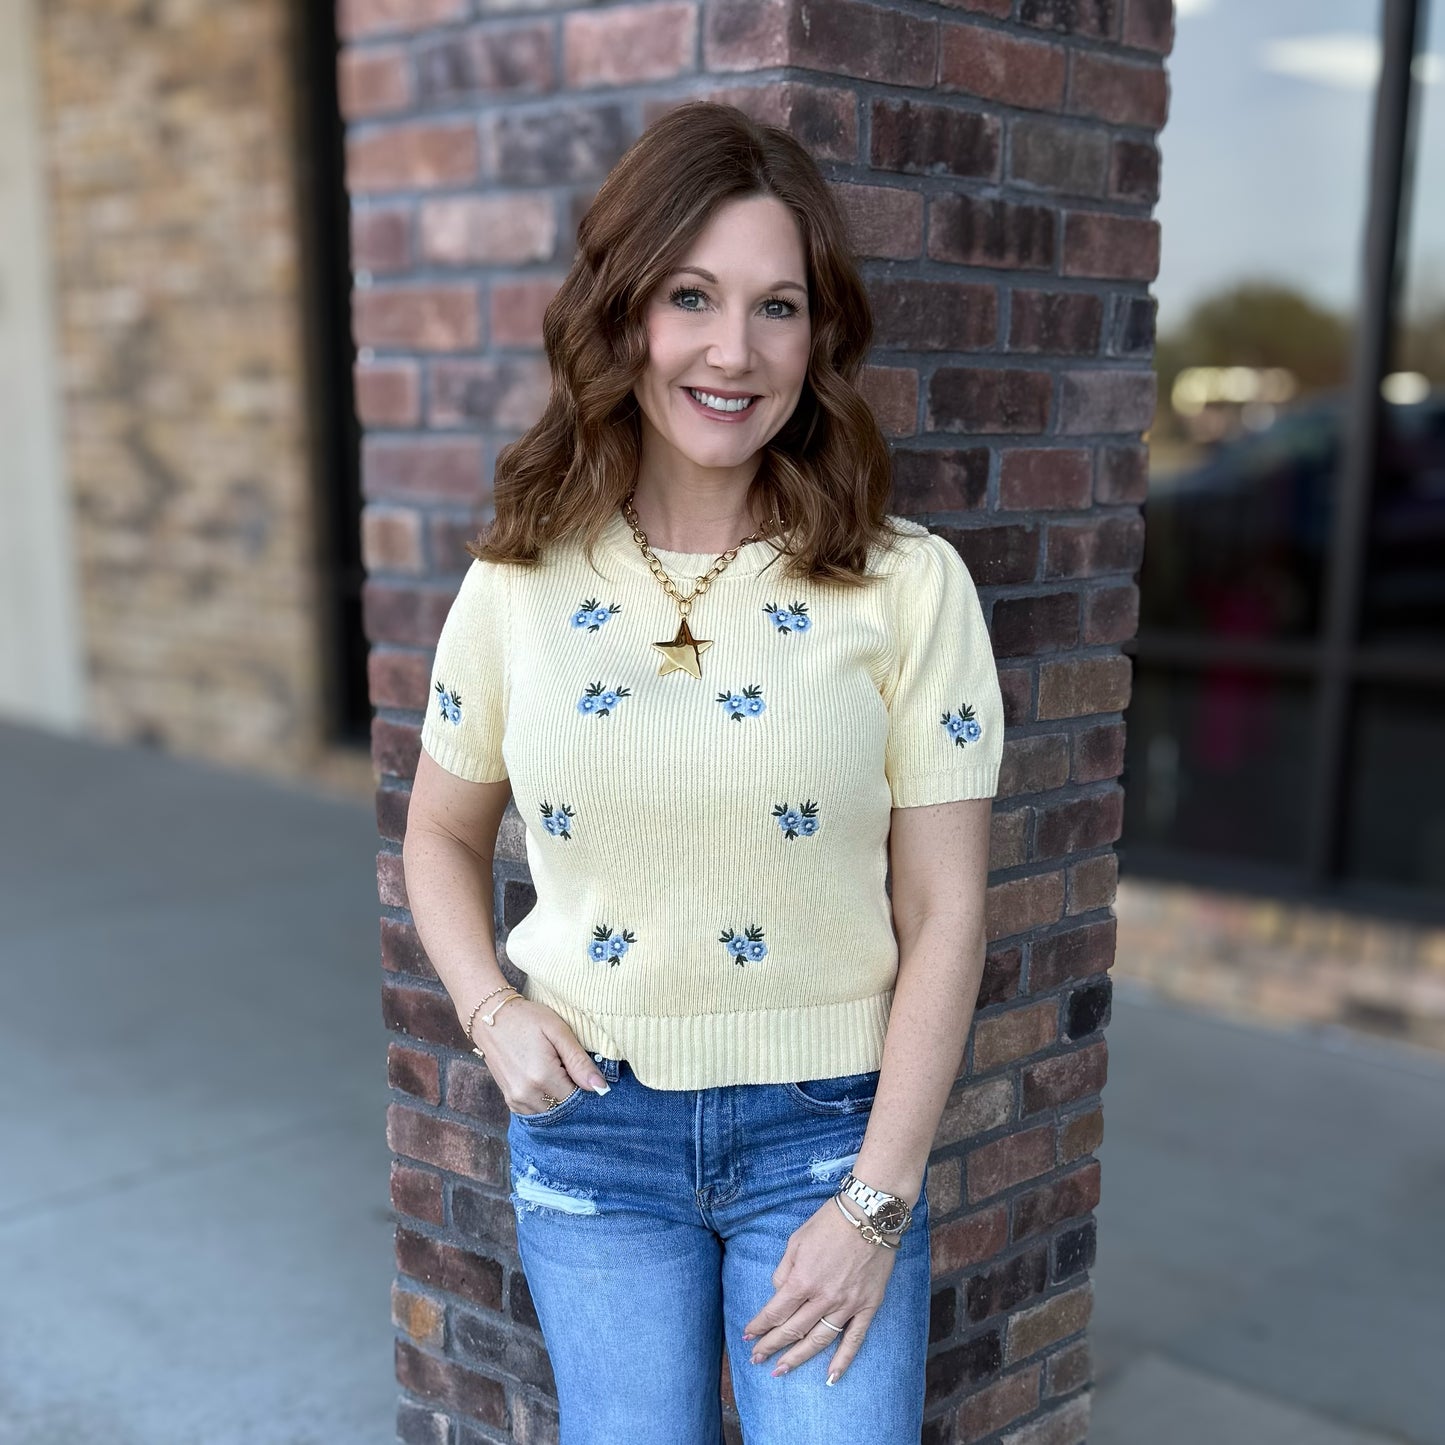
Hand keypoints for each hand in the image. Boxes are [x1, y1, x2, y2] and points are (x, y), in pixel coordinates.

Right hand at [467, 998, 606, 1114]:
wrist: (491, 1018)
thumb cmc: (527, 1019)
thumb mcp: (558, 1031)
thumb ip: (579, 1061)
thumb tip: (600, 1088)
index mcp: (542, 1076)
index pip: (576, 1098)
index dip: (584, 1087)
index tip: (583, 1070)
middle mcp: (527, 1094)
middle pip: (563, 1108)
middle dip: (572, 1094)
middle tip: (570, 1069)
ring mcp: (516, 1099)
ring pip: (550, 1113)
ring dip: (558, 1098)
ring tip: (557, 1072)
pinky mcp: (510, 1100)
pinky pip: (535, 1112)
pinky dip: (545, 1101)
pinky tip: (546, 1081)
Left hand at [740, 1195, 898, 1383]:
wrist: (870, 1214)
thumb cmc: (830, 1222)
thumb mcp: (796, 1240)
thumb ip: (784, 1271)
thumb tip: (779, 1294)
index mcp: (802, 1279)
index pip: (775, 1312)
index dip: (759, 1326)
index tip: (748, 1335)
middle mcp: (823, 1297)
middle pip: (792, 1330)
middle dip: (771, 1346)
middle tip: (756, 1359)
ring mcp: (847, 1305)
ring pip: (818, 1340)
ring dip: (797, 1358)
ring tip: (781, 1371)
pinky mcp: (868, 1306)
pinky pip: (854, 1339)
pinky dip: (843, 1361)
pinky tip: (831, 1377)